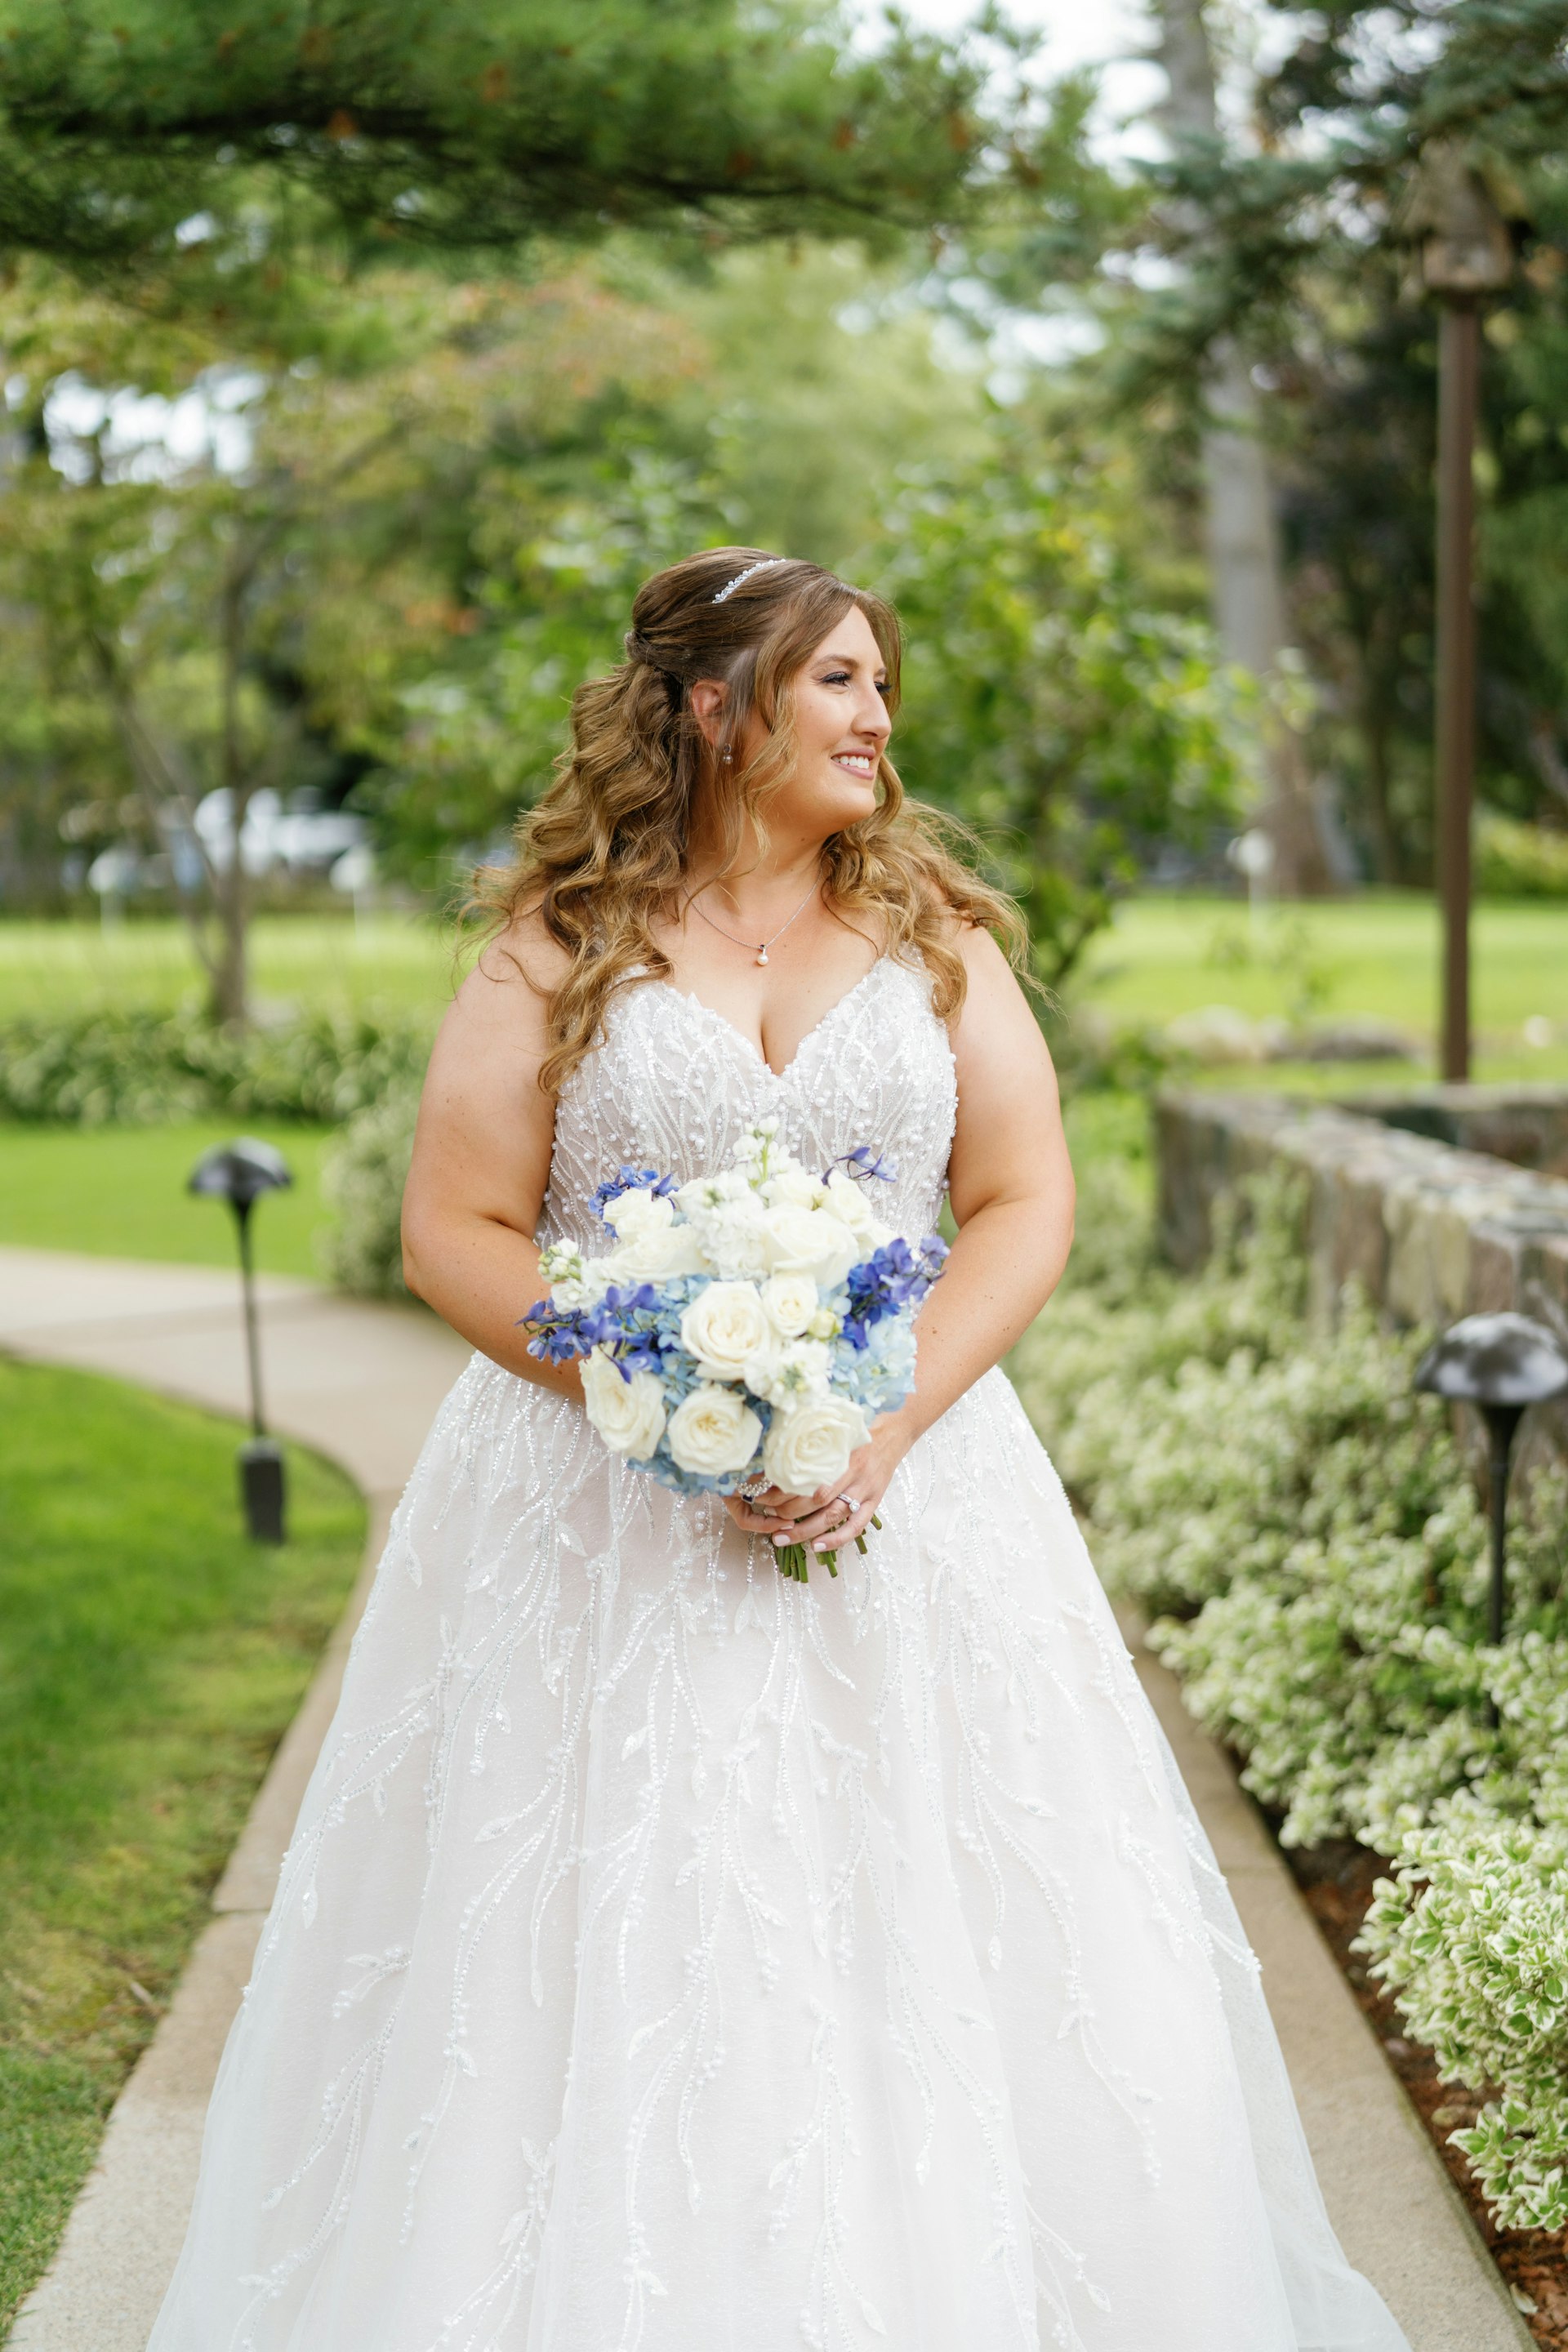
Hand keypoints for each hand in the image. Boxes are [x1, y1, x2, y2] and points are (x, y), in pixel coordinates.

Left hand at [724, 1411, 910, 1560]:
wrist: (893, 1433)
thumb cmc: (858, 1431)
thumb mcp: (833, 1432)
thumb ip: (810, 1444)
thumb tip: (772, 1453)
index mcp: (838, 1453)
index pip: (805, 1477)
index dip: (779, 1488)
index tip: (759, 1493)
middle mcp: (851, 1473)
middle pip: (816, 1500)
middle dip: (787, 1512)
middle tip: (767, 1518)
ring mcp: (864, 1490)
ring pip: (832, 1516)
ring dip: (804, 1530)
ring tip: (781, 1538)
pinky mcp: (874, 1502)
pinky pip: (856, 1526)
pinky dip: (836, 1540)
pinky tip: (816, 1546)